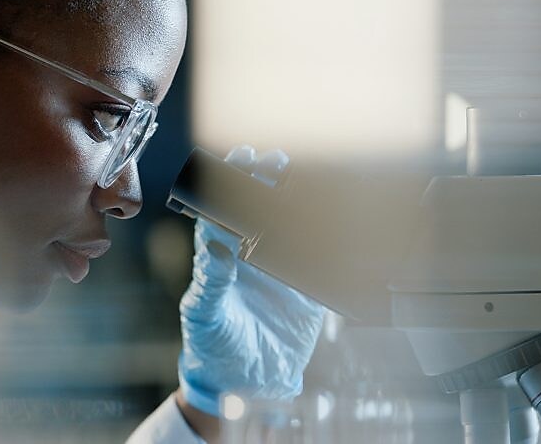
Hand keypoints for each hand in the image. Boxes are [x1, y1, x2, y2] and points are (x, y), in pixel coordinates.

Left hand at [177, 146, 326, 418]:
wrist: (247, 384)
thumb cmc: (213, 347)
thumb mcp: (206, 315)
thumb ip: (210, 282)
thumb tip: (215, 247)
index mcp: (221, 259)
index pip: (224, 210)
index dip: (232, 182)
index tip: (243, 157)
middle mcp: (249, 258)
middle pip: (257, 209)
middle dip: (266, 180)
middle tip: (277, 159)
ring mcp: (277, 272)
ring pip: (286, 225)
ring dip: (294, 200)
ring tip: (303, 174)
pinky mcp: (303, 289)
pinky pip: (315, 256)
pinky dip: (324, 236)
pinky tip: (333, 213)